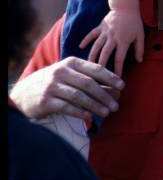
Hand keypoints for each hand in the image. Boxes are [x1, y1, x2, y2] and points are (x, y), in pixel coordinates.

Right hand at [10, 57, 124, 119]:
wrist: (24, 92)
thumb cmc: (54, 82)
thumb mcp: (68, 74)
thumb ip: (87, 78)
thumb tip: (113, 88)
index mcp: (71, 62)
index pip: (94, 69)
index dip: (110, 77)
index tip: (122, 86)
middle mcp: (62, 72)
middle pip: (89, 83)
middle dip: (105, 95)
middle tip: (116, 105)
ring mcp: (53, 86)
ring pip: (79, 96)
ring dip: (95, 105)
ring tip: (107, 113)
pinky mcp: (46, 100)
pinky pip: (66, 107)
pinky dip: (79, 112)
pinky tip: (89, 117)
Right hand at [79, 0, 143, 76]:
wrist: (126, 6)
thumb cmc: (134, 22)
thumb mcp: (140, 35)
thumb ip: (140, 49)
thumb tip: (139, 61)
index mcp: (123, 41)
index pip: (119, 58)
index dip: (118, 69)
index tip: (116, 80)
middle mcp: (112, 37)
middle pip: (105, 54)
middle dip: (101, 66)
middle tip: (97, 77)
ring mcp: (105, 32)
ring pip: (96, 46)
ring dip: (92, 56)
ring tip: (87, 67)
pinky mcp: (100, 27)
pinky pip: (91, 34)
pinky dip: (85, 40)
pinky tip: (80, 47)